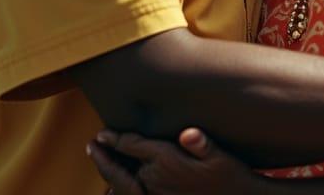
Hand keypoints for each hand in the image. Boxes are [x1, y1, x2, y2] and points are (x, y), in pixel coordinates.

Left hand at [89, 127, 260, 194]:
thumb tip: (187, 134)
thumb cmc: (230, 177)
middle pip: (122, 168)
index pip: (132, 147)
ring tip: (102, 162)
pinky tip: (117, 188)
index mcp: (166, 162)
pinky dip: (121, 191)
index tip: (102, 134)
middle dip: (106, 157)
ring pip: (124, 187)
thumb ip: (201, 144)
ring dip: (111, 175)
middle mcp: (156, 181)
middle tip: (93, 145)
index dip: (115, 139)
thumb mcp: (220, 155)